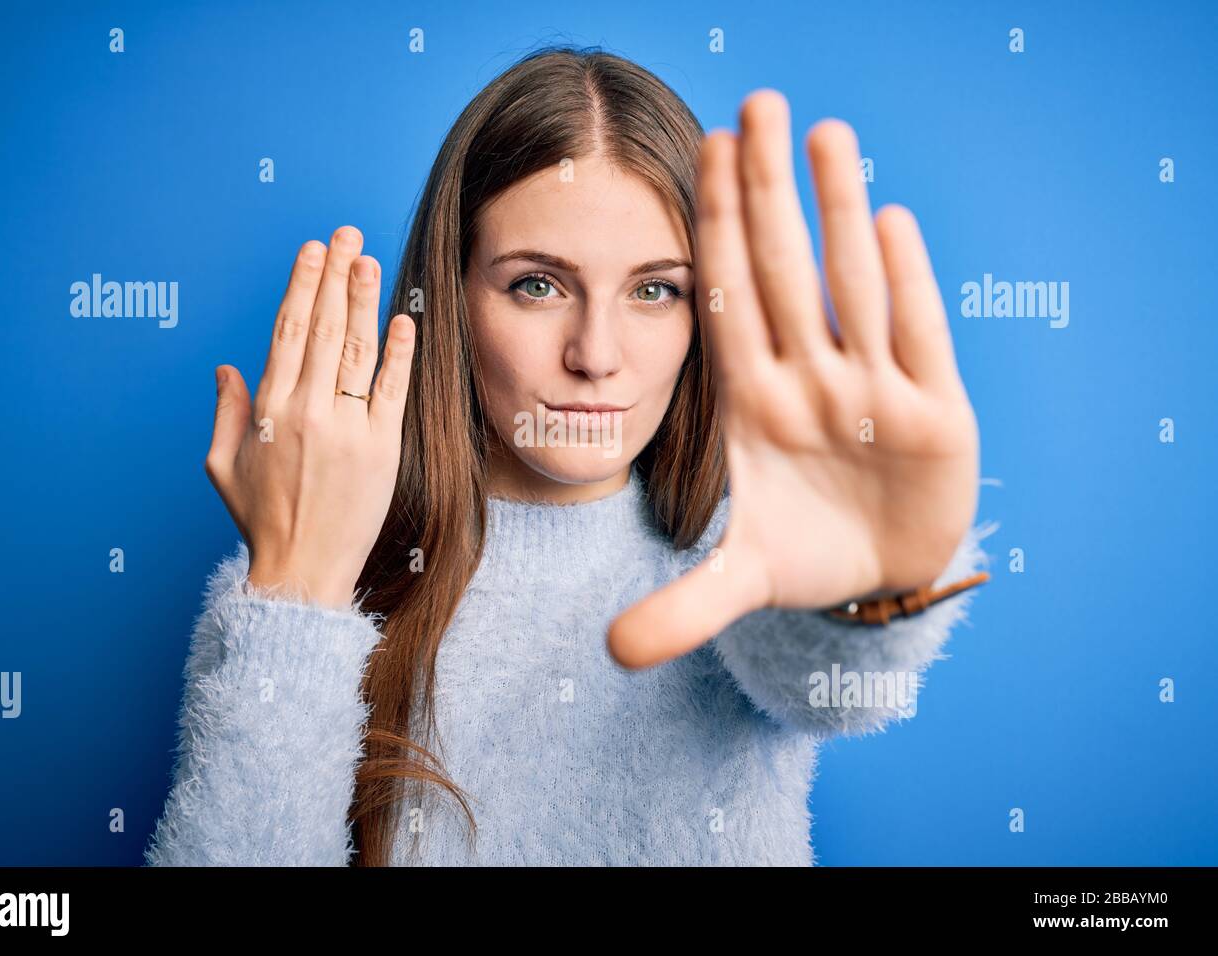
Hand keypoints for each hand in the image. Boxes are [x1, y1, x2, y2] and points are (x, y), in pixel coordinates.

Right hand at [206, 226, 416, 607]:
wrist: (301, 570)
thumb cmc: (262, 521)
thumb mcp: (223, 466)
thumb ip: (226, 412)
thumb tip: (226, 367)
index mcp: (269, 409)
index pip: (288, 331)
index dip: (302, 285)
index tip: (312, 251)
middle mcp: (307, 410)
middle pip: (325, 328)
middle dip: (336, 275)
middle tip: (347, 235)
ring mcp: (348, 428)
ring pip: (358, 350)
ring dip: (365, 300)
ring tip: (370, 261)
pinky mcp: (382, 449)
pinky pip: (393, 391)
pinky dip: (399, 354)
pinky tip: (404, 321)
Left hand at [608, 91, 978, 668]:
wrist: (883, 579)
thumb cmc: (808, 555)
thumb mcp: (742, 580)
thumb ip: (683, 607)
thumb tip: (608, 653)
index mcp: (754, 403)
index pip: (728, 301)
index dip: (715, 232)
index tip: (697, 155)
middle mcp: (810, 381)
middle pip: (785, 272)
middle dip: (767, 193)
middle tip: (753, 101)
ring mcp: (873, 391)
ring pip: (851, 286)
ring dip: (836, 210)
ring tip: (821, 131)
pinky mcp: (937, 413)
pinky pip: (918, 334)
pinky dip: (904, 282)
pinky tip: (886, 217)